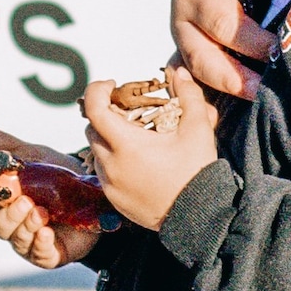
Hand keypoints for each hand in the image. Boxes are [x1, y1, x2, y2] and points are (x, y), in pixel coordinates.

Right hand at [0, 128, 108, 266]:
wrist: (99, 199)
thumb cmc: (63, 179)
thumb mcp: (40, 159)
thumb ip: (13, 149)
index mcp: (7, 200)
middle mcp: (14, 223)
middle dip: (8, 213)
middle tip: (23, 200)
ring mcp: (29, 240)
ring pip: (16, 238)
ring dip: (26, 224)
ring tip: (41, 212)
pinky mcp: (47, 254)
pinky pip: (38, 253)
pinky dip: (40, 242)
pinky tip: (47, 232)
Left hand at [81, 65, 218, 233]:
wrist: (197, 216)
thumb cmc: (196, 172)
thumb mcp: (198, 129)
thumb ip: (188, 96)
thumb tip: (178, 73)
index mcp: (126, 144)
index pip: (93, 109)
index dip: (97, 90)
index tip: (112, 85)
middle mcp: (111, 164)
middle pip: (92, 129)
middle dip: (105, 114)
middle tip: (127, 110)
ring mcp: (110, 184)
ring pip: (96, 152)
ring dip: (108, 139)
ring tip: (134, 137)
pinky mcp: (113, 200)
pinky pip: (103, 173)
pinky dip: (112, 160)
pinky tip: (136, 161)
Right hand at [170, 0, 274, 98]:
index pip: (223, 21)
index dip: (251, 40)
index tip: (280, 51)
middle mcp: (182, 19)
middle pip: (203, 58)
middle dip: (236, 79)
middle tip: (268, 92)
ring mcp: (180, 41)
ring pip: (196, 75)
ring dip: (227, 92)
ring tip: (258, 105)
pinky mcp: (184, 55)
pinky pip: (191, 82)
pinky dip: (209, 101)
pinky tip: (231, 116)